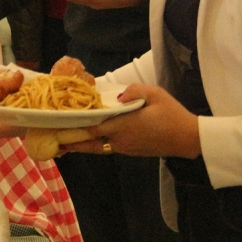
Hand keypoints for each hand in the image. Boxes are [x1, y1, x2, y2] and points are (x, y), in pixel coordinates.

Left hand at [61, 84, 200, 158]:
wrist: (189, 139)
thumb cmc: (172, 114)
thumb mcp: (156, 94)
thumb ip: (134, 90)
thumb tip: (117, 95)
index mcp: (124, 125)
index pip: (93, 126)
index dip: (75, 125)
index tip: (59, 122)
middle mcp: (121, 139)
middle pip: (90, 141)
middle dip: (72, 138)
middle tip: (52, 136)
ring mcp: (125, 147)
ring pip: (97, 147)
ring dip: (81, 144)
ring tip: (62, 141)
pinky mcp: (130, 151)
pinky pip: (106, 148)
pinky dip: (94, 145)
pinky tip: (86, 140)